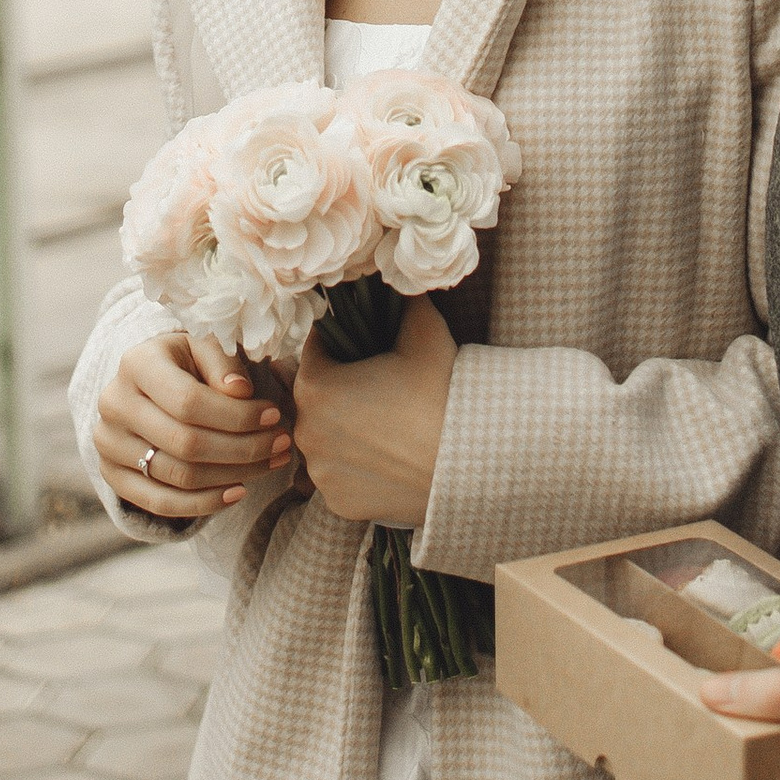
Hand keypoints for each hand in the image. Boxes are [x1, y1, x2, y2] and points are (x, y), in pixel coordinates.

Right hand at [91, 328, 293, 522]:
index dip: (236, 415)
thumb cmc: (184, 364)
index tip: (274, 416)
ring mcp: (108, 444)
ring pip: (179, 476)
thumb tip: (241, 392)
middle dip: (243, 448)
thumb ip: (222, 364)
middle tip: (282, 444)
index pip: (189, 401)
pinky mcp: (112, 476)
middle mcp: (114, 405)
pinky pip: (160, 503)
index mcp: (136, 364)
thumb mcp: (202, 348)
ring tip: (270, 464)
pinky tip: (238, 491)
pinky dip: (204, 503)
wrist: (144, 386)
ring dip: (233, 475)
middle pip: (186, 443)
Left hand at [292, 299, 456, 529]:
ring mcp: (321, 474)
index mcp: (315, 386)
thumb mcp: (423, 331)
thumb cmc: (443, 392)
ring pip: (326, 439)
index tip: (365, 347)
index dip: (340, 344)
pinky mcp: (339, 504)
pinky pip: (340, 476)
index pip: (314, 351)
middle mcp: (306, 433)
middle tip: (381, 386)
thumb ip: (400, 299)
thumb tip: (398, 275)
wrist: (473, 463)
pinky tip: (389, 458)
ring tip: (387, 425)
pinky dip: (357, 467)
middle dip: (341, 388)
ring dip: (346, 429)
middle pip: (316, 397)